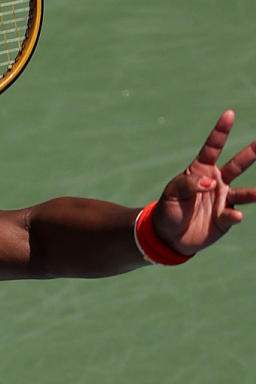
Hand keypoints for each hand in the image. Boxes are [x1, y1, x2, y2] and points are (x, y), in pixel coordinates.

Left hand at [153, 110, 255, 254]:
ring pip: (244, 192)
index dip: (221, 131)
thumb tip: (211, 182)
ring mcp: (223, 199)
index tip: (229, 114)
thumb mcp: (172, 193)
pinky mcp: (225, 218)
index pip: (212, 147)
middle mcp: (216, 182)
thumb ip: (189, 184)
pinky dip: (234, 216)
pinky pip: (233, 214)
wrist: (168, 236)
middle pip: (237, 165)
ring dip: (253, 193)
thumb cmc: (168, 210)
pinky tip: (234, 216)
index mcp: (201, 170)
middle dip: (252, 153)